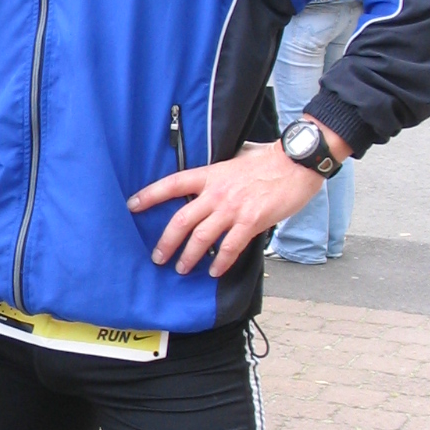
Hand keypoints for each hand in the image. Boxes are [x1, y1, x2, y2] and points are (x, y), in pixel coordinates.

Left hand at [128, 138, 338, 276]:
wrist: (296, 162)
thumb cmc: (269, 159)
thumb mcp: (236, 159)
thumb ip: (220, 172)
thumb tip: (211, 179)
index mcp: (211, 174)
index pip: (172, 184)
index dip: (150, 195)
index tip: (132, 205)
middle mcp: (217, 192)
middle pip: (181, 220)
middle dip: (166, 242)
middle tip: (158, 257)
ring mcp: (233, 208)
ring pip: (201, 238)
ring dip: (189, 257)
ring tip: (182, 268)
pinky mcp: (251, 222)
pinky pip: (229, 247)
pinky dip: (220, 262)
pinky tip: (214, 270)